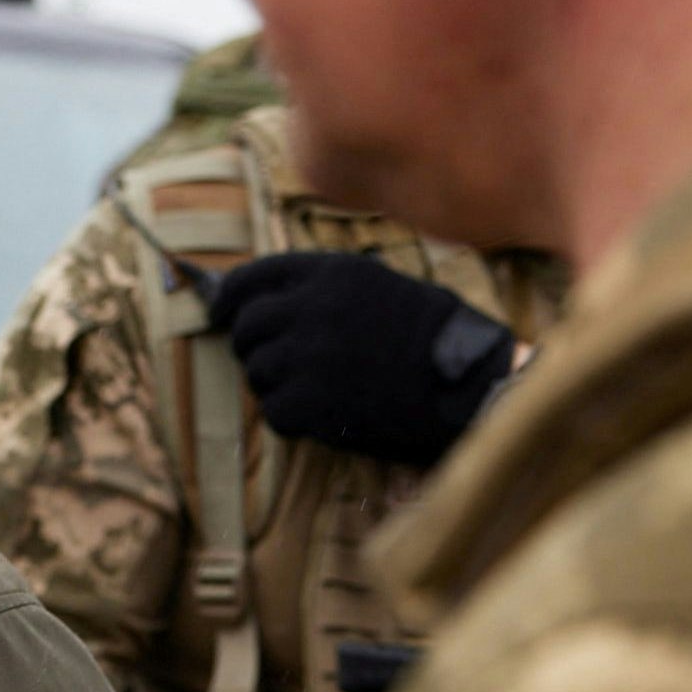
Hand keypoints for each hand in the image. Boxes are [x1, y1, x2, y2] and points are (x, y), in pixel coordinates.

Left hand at [205, 252, 513, 468]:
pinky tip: (322, 415)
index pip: (254, 276)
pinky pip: (273, 411)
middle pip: (246, 326)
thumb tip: (264, 299)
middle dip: (254, 345)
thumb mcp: (383, 286)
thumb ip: (326, 288)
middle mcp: (312, 308)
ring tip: (316, 389)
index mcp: (332, 273)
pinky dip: (291, 418)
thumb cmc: (436, 338)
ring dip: (276, 383)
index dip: (231, 297)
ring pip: (256, 370)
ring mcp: (308, 356)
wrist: (470, 389)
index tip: (220, 312)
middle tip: (276, 362)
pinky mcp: (310, 402)